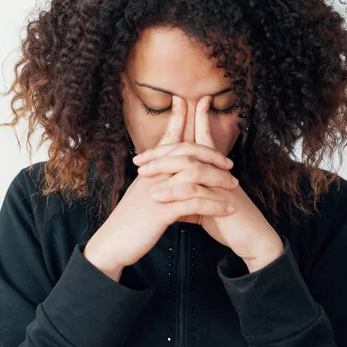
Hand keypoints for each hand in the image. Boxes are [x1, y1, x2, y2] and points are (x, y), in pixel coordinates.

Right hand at [83, 96, 237, 280]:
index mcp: (148, 171)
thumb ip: (159, 189)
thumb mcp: (142, 200)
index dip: (175, 121)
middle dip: (210, 154)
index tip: (184, 102)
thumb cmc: (129, 223)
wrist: (112, 243)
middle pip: (185, 153)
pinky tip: (227, 209)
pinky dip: (214, 204)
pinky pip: (194, 203)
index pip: (165, 141)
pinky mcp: (161, 211)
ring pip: (193, 176)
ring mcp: (156, 191)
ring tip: (234, 186)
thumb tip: (176, 189)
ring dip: (217, 180)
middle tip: (229, 162)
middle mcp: (152, 176)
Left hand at [134, 94, 283, 272]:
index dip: (196, 118)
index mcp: (214, 169)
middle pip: (189, 149)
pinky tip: (157, 196)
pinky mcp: (222, 200)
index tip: (180, 101)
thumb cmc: (229, 223)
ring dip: (163, 169)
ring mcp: (222, 183)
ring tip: (142, 175)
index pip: (203, 139)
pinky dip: (173, 192)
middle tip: (138, 159)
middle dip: (162, 151)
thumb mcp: (203, 207)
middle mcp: (219, 171)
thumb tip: (167, 196)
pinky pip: (194, 191)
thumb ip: (186, 198)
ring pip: (190, 166)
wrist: (252, 240)